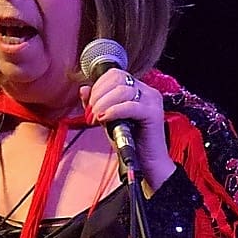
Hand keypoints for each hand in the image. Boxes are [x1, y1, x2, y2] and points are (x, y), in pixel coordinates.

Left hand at [79, 71, 175, 190]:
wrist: (145, 163)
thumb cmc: (129, 141)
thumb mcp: (106, 119)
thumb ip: (95, 104)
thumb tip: (83, 89)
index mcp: (137, 89)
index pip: (115, 74)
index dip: (99, 86)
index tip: (90, 104)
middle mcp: (146, 91)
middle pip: (118, 78)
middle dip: (99, 94)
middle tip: (92, 112)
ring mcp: (151, 101)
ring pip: (122, 90)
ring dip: (103, 104)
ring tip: (97, 118)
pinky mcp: (153, 113)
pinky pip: (130, 106)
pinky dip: (114, 111)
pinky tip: (104, 119)